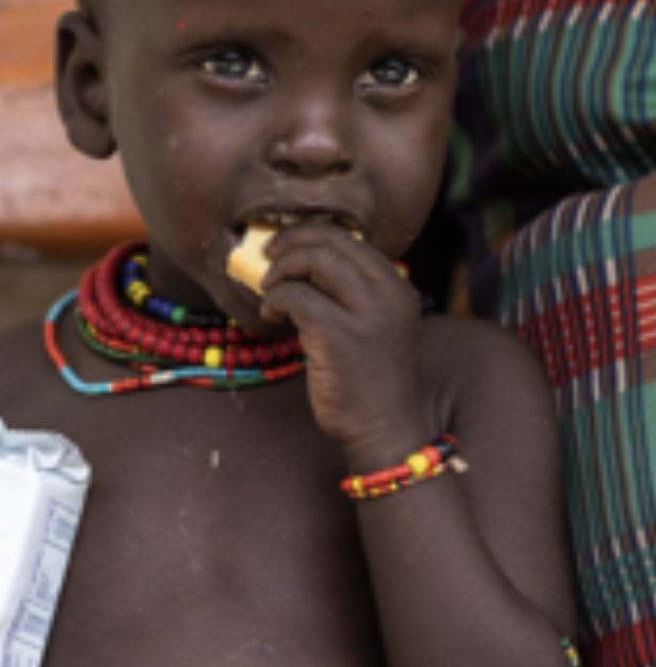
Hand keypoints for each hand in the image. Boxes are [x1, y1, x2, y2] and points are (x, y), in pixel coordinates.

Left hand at [260, 223, 429, 467]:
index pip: (351, 239)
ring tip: (268, 288)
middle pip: (332, 241)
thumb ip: (354, 296)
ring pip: (315, 260)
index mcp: (397, 287)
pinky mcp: (338, 336)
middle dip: (292, 242)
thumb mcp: (378, 327)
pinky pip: (296, 297)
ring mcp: (366, 314)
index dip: (312, 235)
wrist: (386, 431)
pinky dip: (276, 299)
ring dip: (282, 268)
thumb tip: (305, 268)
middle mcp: (388, 293)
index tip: (288, 246)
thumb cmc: (373, 382)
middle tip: (268, 256)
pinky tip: (271, 313)